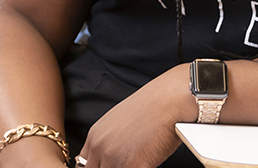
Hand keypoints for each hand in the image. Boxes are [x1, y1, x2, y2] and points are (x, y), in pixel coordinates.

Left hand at [76, 64, 195, 167]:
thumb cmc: (156, 104)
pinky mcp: (133, 165)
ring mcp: (114, 158)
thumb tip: (114, 155)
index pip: (84, 166)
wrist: (173, 98)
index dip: (99, 167)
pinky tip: (148, 161)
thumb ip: (111, 140)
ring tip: (141, 159)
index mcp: (96, 135)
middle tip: (128, 162)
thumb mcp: (123, 119)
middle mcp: (100, 147)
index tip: (109, 165)